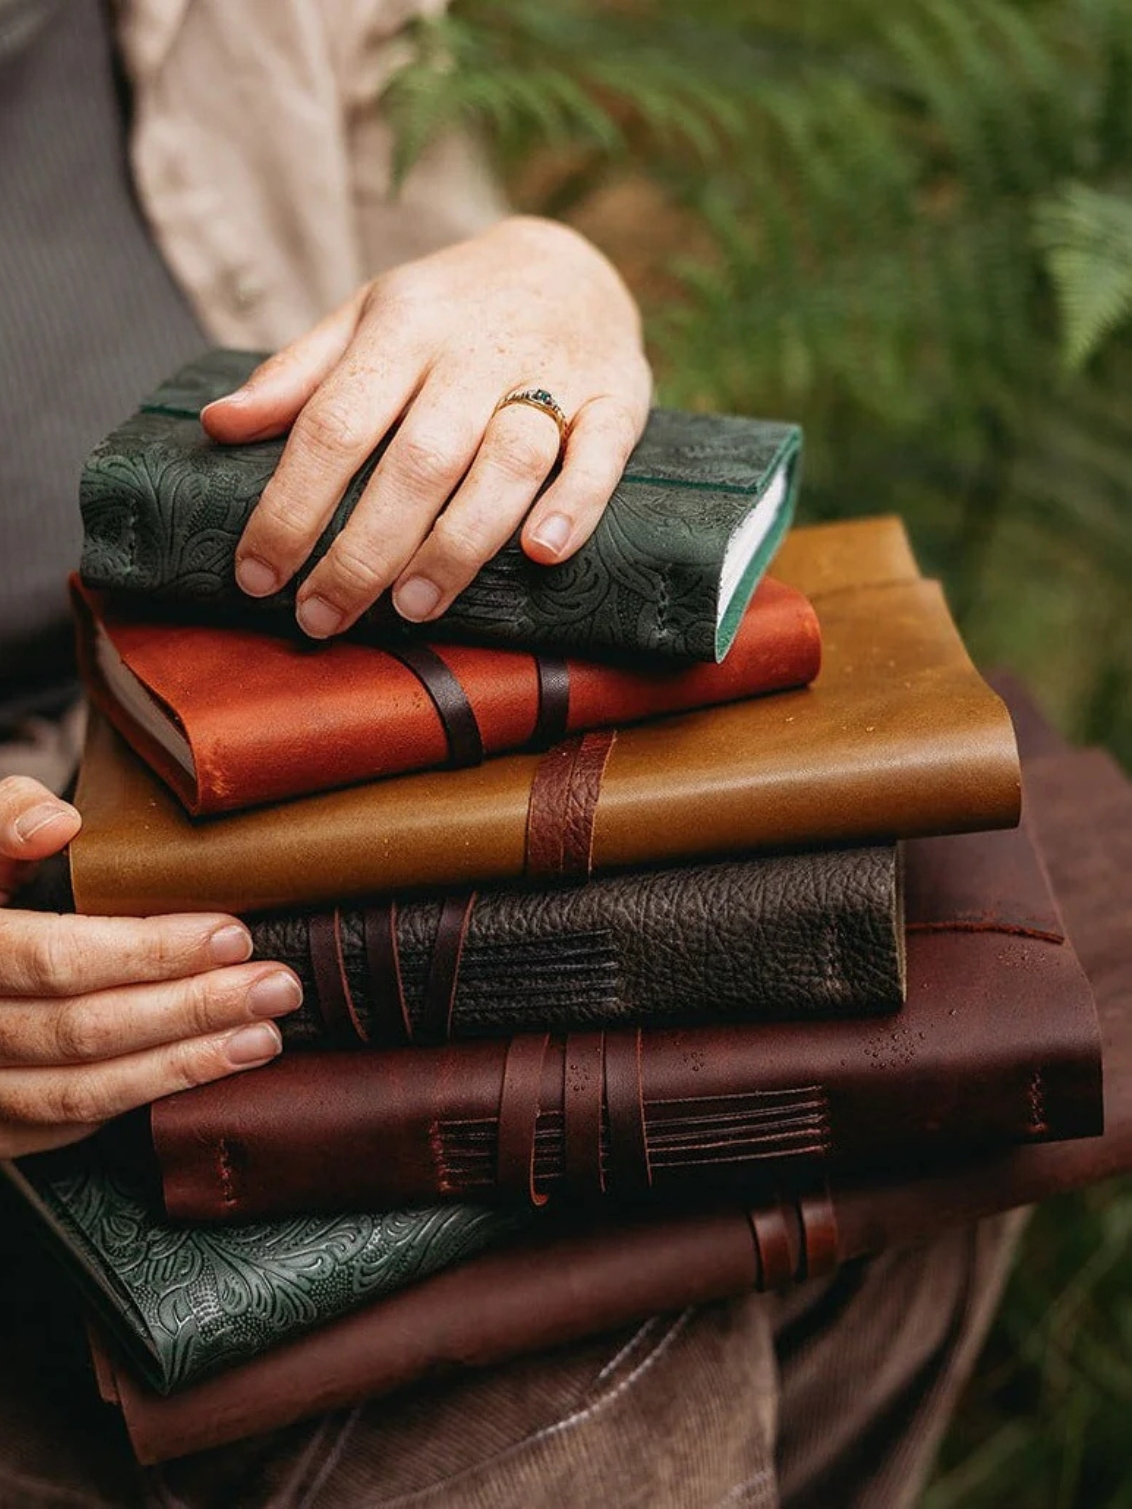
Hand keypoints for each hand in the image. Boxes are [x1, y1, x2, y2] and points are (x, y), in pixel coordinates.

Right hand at [0, 778, 300, 1159]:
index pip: (60, 958)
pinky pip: (72, 1123)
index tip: (231, 937)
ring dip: (185, 1064)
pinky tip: (207, 1070)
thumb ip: (7, 818)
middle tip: (273, 987)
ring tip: (262, 1035)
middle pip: (86, 1029)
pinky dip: (146, 1097)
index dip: (150, 952)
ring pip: (84, 1089)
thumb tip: (59, 825)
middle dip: (193, 1008)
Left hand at [201, 215, 652, 637]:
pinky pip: (600, 454)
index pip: (334, 425)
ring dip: (459, 542)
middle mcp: (474, 353)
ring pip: (506, 463)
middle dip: (364, 549)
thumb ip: (297, 374)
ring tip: (413, 607)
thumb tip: (217, 426)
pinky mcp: (617, 399)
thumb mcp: (368, 316)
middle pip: (417, 459)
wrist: (570, 260)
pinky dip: (574, 504)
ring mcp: (552, 375)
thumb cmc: (451, 310)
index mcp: (402, 328)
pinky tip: (543, 552)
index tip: (258, 577)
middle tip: (323, 617)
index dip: (292, 507)